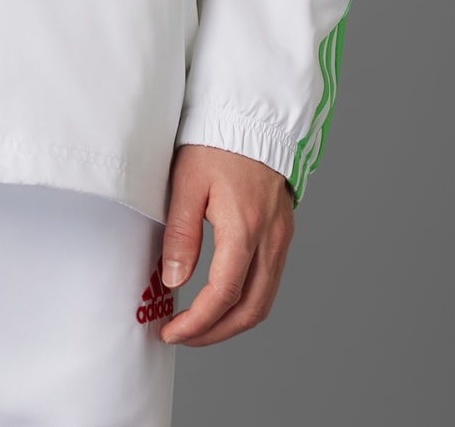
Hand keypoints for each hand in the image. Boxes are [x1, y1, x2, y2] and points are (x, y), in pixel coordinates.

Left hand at [156, 143, 294, 345]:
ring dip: (233, 321)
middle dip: (216, 333)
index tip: (172, 332)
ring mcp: (281, 238)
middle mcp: (270, 239)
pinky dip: (246, 301)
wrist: (250, 117)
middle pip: (251, 310)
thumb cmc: (215, 143)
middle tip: (183, 336)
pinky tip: (222, 298)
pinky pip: (270, 281)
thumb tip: (173, 280)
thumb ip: (181, 234)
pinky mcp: (282, 233)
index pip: (224, 294)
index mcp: (245, 228)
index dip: (197, 322)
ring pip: (264, 300)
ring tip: (200, 325)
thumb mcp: (186, 183)